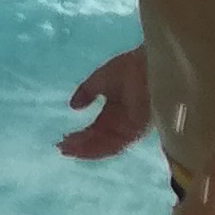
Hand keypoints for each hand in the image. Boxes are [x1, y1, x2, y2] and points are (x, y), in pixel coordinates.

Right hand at [56, 46, 153, 160]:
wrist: (152, 65)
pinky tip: (81, 147)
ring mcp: (131, 129)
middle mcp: (124, 123)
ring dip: (86, 149)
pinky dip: (96, 148)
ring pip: (106, 145)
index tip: (64, 137)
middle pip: (100, 140)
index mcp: (118, 110)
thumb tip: (72, 105)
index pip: (98, 129)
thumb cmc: (132, 67)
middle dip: (81, 145)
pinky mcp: (136, 132)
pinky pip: (114, 145)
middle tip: (61, 147)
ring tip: (67, 149)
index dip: (82, 135)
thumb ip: (87, 91)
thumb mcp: (103, 77)